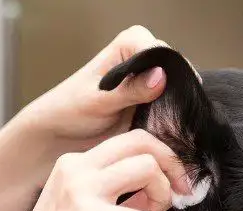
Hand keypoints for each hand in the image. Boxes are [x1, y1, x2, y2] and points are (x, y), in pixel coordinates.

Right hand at [0, 129, 189, 210]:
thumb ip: (123, 201)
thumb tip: (160, 191)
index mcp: (74, 165)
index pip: (131, 139)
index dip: (163, 159)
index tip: (175, 187)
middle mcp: (76, 168)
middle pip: (143, 143)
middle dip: (171, 169)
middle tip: (176, 200)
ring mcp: (80, 190)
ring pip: (147, 168)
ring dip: (160, 198)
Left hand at [19, 25, 191, 151]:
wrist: (63, 133)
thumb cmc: (71, 110)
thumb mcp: (98, 100)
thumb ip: (129, 89)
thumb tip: (160, 77)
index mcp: (130, 43)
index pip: (163, 53)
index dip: (170, 76)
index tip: (168, 100)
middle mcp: (145, 57)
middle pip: (176, 73)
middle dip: (175, 97)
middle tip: (170, 122)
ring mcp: (152, 80)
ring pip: (179, 93)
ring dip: (176, 112)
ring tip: (169, 132)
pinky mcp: (155, 102)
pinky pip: (174, 110)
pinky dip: (172, 122)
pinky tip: (168, 136)